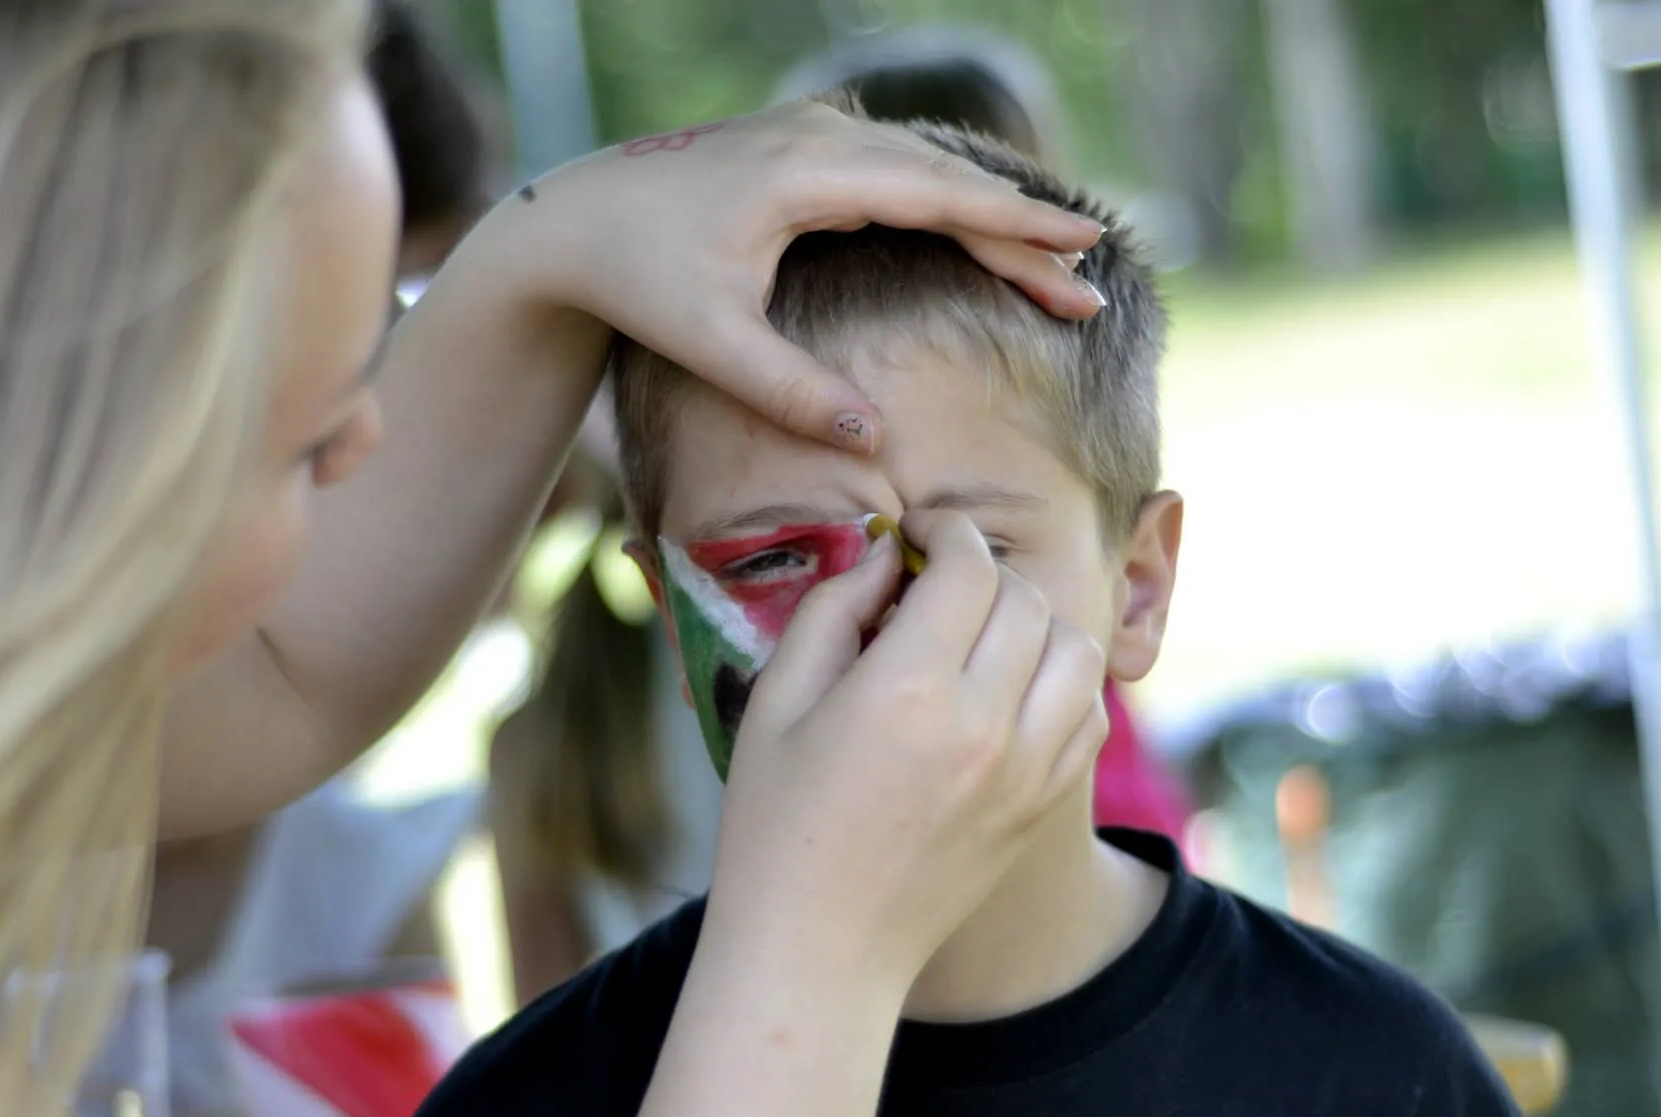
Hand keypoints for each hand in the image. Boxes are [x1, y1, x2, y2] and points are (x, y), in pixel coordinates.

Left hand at [511, 101, 1103, 453]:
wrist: (570, 223)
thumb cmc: (636, 280)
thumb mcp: (711, 344)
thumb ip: (792, 391)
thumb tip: (875, 437)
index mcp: (805, 174)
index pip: (938, 196)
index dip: (1017, 225)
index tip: (1085, 247)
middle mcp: (818, 138)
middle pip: (948, 183)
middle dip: (1022, 235)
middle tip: (1090, 287)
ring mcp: (811, 135)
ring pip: (926, 173)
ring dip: (988, 219)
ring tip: (1054, 269)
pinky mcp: (801, 148)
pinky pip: (896, 172)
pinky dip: (947, 205)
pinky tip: (980, 238)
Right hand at [708, 512, 1108, 996]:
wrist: (821, 951)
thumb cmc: (775, 826)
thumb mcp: (775, 704)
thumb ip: (832, 611)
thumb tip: (887, 555)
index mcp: (906, 691)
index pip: (967, 566)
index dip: (943, 531)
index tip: (916, 536)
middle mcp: (983, 725)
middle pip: (1023, 599)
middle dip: (980, 574)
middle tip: (933, 588)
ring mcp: (1025, 770)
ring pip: (1074, 648)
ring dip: (1032, 622)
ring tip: (979, 637)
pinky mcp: (1042, 805)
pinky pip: (1089, 712)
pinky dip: (1060, 681)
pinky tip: (1008, 689)